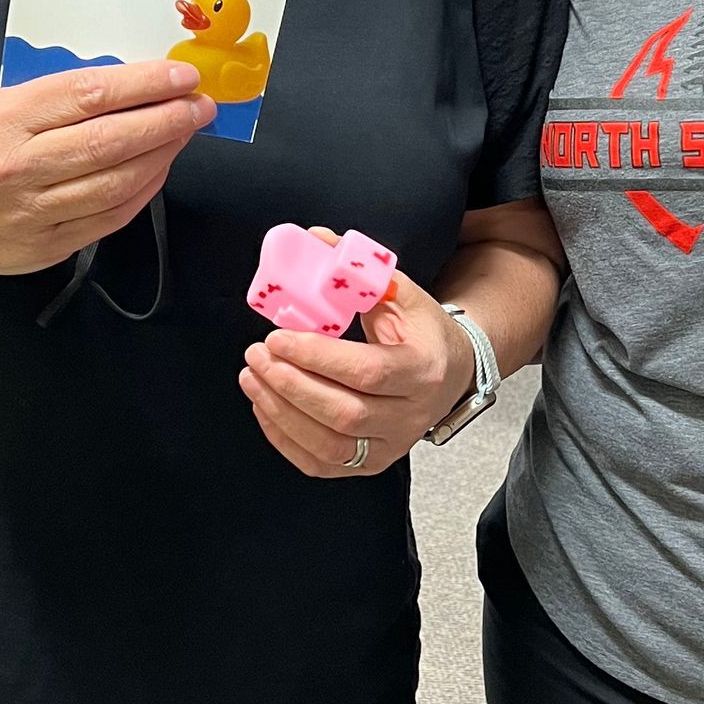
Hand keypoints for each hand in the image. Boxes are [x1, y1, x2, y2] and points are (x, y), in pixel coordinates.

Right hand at [0, 61, 212, 279]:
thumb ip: (57, 97)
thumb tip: (132, 84)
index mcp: (2, 120)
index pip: (87, 94)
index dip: (143, 83)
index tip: (180, 74)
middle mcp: (17, 168)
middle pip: (109, 141)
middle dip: (166, 119)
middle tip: (200, 104)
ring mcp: (32, 213)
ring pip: (116, 182)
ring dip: (162, 154)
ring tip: (185, 130)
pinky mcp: (47, 246)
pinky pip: (109, 216)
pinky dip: (143, 189)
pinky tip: (160, 167)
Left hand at [240, 235, 474, 478]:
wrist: (452, 374)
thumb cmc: (424, 333)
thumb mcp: (404, 296)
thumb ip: (360, 272)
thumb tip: (316, 239)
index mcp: (423, 371)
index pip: (366, 373)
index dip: (316, 357)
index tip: (278, 337)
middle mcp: (410, 416)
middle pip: (343, 414)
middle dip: (290, 384)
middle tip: (257, 354)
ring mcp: (390, 446)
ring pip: (328, 445)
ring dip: (280, 411)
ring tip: (252, 376)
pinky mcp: (370, 464)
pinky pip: (320, 464)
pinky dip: (284, 438)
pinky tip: (264, 405)